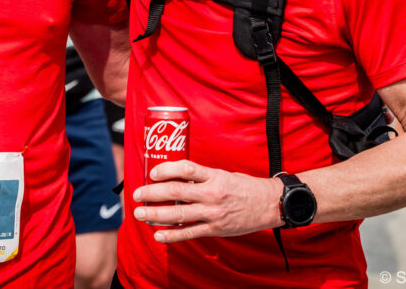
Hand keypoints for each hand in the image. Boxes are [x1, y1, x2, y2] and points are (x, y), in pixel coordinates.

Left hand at [131, 160, 280, 242]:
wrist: (268, 204)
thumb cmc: (244, 186)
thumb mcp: (223, 174)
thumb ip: (201, 176)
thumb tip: (175, 176)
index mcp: (214, 176)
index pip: (185, 169)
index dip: (165, 169)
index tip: (152, 172)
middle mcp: (212, 194)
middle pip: (176, 191)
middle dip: (152, 193)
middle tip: (136, 194)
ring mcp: (213, 213)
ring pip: (179, 214)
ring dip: (156, 214)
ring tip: (140, 214)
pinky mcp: (215, 228)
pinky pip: (189, 232)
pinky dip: (172, 235)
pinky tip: (158, 234)